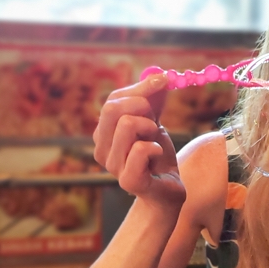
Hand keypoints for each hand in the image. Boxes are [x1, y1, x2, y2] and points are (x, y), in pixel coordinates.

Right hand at [93, 75, 185, 207]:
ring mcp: (112, 166)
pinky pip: (141, 149)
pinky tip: (158, 157)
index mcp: (103, 133)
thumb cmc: (157, 158)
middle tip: (155, 122)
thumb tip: (158, 75)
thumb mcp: (153, 123)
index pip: (113, 100)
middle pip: (112, 109)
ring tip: (155, 142)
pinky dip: (156, 147)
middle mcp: (101, 149)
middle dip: (142, 106)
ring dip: (151, 128)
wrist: (167, 191)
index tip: (164, 82)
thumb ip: (152, 100)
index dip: (140, 88)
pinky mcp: (127, 180)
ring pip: (127, 124)